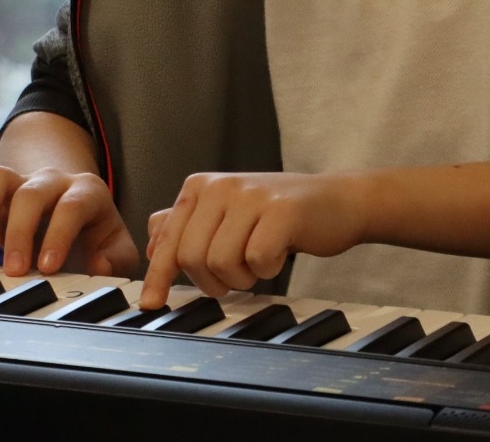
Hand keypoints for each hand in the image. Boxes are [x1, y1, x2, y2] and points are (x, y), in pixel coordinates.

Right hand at [0, 165, 140, 276]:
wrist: (73, 211)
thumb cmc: (95, 235)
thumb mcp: (116, 248)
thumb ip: (116, 259)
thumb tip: (98, 264)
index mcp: (87, 192)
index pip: (72, 206)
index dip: (58, 235)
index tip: (47, 268)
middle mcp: (52, 181)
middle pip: (31, 193)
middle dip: (20, 232)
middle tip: (15, 270)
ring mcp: (20, 181)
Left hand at [139, 172, 367, 308]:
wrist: (338, 202)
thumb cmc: (281, 216)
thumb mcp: (228, 215)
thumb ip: (189, 226)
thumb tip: (151, 246)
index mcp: (201, 187)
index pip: (168, 241)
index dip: (158, 276)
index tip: (151, 304)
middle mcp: (220, 186)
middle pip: (191, 256)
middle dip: (211, 282)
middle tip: (235, 279)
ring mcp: (250, 196)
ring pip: (220, 262)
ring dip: (241, 278)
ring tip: (258, 264)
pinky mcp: (280, 211)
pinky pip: (256, 260)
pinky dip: (267, 270)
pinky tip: (278, 256)